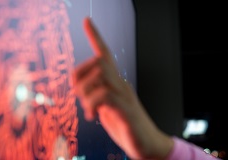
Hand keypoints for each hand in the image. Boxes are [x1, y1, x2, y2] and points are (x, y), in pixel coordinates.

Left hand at [72, 17, 172, 159]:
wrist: (148, 144)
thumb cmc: (126, 126)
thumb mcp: (107, 108)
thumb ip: (97, 96)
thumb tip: (81, 88)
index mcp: (117, 84)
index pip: (107, 55)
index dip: (96, 37)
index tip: (87, 21)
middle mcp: (122, 86)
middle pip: (100, 62)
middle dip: (81, 75)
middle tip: (78, 94)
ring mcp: (126, 97)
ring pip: (101, 76)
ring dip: (86, 92)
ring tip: (88, 108)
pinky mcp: (127, 111)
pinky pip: (106, 96)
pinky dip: (93, 104)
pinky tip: (93, 115)